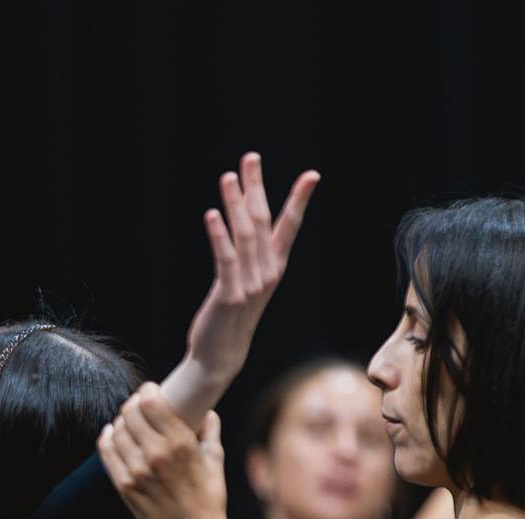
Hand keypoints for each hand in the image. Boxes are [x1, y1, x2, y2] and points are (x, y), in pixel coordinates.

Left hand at [97, 384, 228, 518]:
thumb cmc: (208, 499)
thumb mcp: (215, 461)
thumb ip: (210, 432)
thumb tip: (208, 411)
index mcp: (181, 444)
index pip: (151, 402)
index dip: (147, 391)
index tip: (150, 390)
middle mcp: (156, 454)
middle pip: (131, 413)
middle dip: (134, 404)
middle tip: (139, 405)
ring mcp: (136, 470)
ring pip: (117, 430)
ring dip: (122, 421)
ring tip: (129, 421)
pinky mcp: (123, 485)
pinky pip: (107, 451)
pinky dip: (107, 438)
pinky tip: (112, 433)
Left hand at [182, 153, 318, 385]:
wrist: (220, 355)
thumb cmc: (231, 316)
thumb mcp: (246, 283)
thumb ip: (250, 257)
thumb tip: (246, 227)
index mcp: (273, 267)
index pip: (288, 227)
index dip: (299, 200)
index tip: (311, 175)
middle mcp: (267, 272)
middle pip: (263, 221)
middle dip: (257, 187)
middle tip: (250, 158)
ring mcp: (251, 284)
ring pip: (244, 235)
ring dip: (235, 203)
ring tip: (228, 177)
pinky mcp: (231, 295)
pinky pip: (226, 258)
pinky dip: (219, 235)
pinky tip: (212, 214)